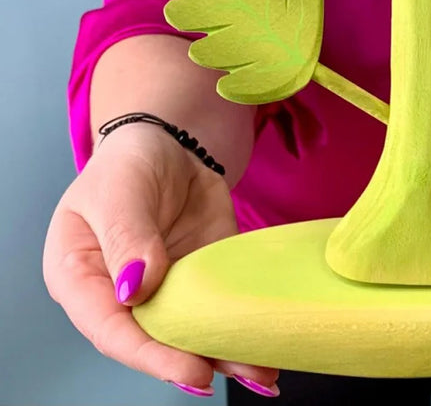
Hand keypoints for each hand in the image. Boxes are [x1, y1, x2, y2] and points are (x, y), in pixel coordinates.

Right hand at [43, 123, 279, 397]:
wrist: (167, 143)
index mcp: (80, 279)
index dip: (152, 355)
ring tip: (264, 372)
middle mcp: (119, 298)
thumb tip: (135, 289)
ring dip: (227, 355)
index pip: (112, 329)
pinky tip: (264, 352)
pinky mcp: (200, 281)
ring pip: (190, 334)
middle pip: (154, 341)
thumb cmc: (127, 164)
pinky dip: (240, 329)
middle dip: (196, 363)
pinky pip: (217, 310)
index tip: (193, 370)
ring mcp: (163, 292)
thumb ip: (127, 237)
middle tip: (246, 374)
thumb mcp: (120, 190)